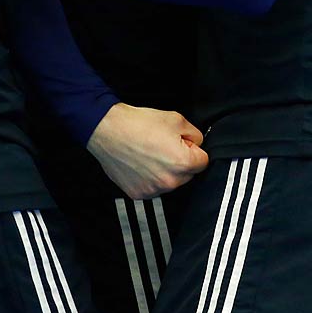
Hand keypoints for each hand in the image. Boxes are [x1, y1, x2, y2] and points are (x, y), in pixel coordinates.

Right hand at [86, 103, 209, 198]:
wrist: (108, 130)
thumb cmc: (138, 124)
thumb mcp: (176, 119)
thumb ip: (194, 134)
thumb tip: (197, 143)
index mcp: (183, 163)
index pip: (203, 161)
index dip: (192, 149)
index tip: (181, 143)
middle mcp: (170, 181)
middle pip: (188, 174)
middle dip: (181, 161)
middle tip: (163, 146)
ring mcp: (153, 190)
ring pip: (170, 182)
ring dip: (166, 172)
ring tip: (150, 153)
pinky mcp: (139, 193)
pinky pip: (153, 188)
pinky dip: (150, 178)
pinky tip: (141, 163)